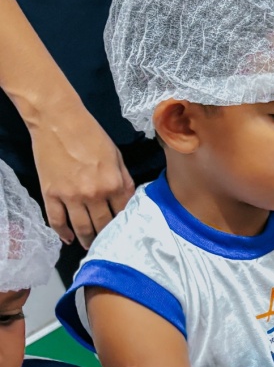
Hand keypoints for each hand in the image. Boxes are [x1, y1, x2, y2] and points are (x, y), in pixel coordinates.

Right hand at [30, 101, 133, 247]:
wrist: (58, 120)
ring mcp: (70, 196)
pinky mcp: (50, 194)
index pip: (123, 213)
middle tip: (110, 244)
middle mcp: (94, 194)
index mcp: (113, 183)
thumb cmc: (91, 135)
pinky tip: (69, 239)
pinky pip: (56, 220)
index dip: (125, 224)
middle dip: (107, 236)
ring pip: (82, 227)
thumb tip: (129, 200)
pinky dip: (63, 233)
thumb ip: (124, 179)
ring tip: (92, 246)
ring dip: (88, 240)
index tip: (126, 233)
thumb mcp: (117, 156)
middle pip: (103, 224)